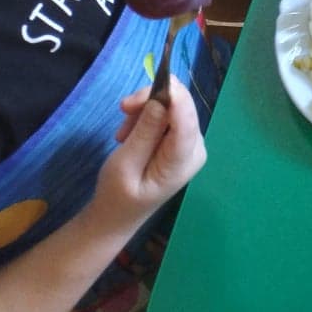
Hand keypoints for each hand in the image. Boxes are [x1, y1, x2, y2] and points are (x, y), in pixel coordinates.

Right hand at [90, 79, 205, 236]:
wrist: (115, 217)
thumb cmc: (116, 196)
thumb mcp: (125, 165)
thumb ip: (145, 131)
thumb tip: (162, 97)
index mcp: (184, 159)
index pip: (186, 115)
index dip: (167, 94)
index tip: (132, 99)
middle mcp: (196, 146)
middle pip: (180, 104)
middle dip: (150, 102)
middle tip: (122, 112)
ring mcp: (190, 141)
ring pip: (172, 104)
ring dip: (144, 110)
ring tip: (123, 134)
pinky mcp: (180, 138)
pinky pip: (167, 113)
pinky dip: (146, 116)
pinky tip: (130, 134)